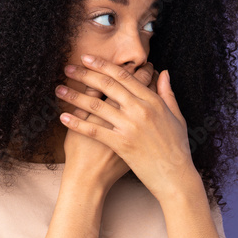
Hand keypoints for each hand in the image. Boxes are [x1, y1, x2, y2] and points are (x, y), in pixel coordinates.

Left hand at [57, 54, 194, 201]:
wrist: (175, 178)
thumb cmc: (177, 149)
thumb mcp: (177, 117)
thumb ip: (168, 93)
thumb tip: (163, 73)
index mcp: (153, 101)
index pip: (124, 76)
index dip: (103, 65)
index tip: (88, 59)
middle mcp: (140, 110)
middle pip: (107, 85)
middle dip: (85, 74)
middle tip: (68, 68)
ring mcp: (130, 127)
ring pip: (96, 105)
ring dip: (75, 96)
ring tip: (59, 90)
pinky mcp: (121, 144)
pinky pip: (94, 130)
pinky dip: (77, 123)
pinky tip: (63, 117)